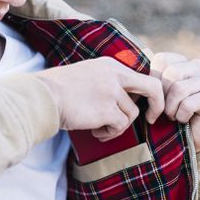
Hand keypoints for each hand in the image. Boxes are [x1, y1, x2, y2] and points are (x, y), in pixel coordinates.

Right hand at [35, 57, 164, 140]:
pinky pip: (120, 126)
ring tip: (99, 129)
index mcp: (110, 65)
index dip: (148, 93)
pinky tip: (95, 133)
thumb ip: (107, 82)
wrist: (42, 98)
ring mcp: (112, 92)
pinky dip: (110, 133)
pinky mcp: (107, 109)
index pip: (141, 76)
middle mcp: (114, 75)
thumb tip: (126, 100)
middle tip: (151, 119)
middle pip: (152, 88)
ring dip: (117, 127)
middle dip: (157, 105)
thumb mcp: (87, 76)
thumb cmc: (59, 92)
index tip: (145, 106)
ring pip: (131, 115)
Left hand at [150, 53, 199, 151]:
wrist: (188, 140)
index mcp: (181, 62)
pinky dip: (181, 116)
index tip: (155, 97)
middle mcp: (197, 67)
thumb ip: (149, 81)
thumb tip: (131, 69)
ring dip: (171, 108)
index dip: (153, 80)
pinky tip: (184, 120)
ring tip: (173, 115)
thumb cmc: (168, 115)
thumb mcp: (155, 96)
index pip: (162, 59)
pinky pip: (188, 104)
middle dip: (163, 96)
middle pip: (172, 72)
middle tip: (164, 110)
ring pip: (179, 88)